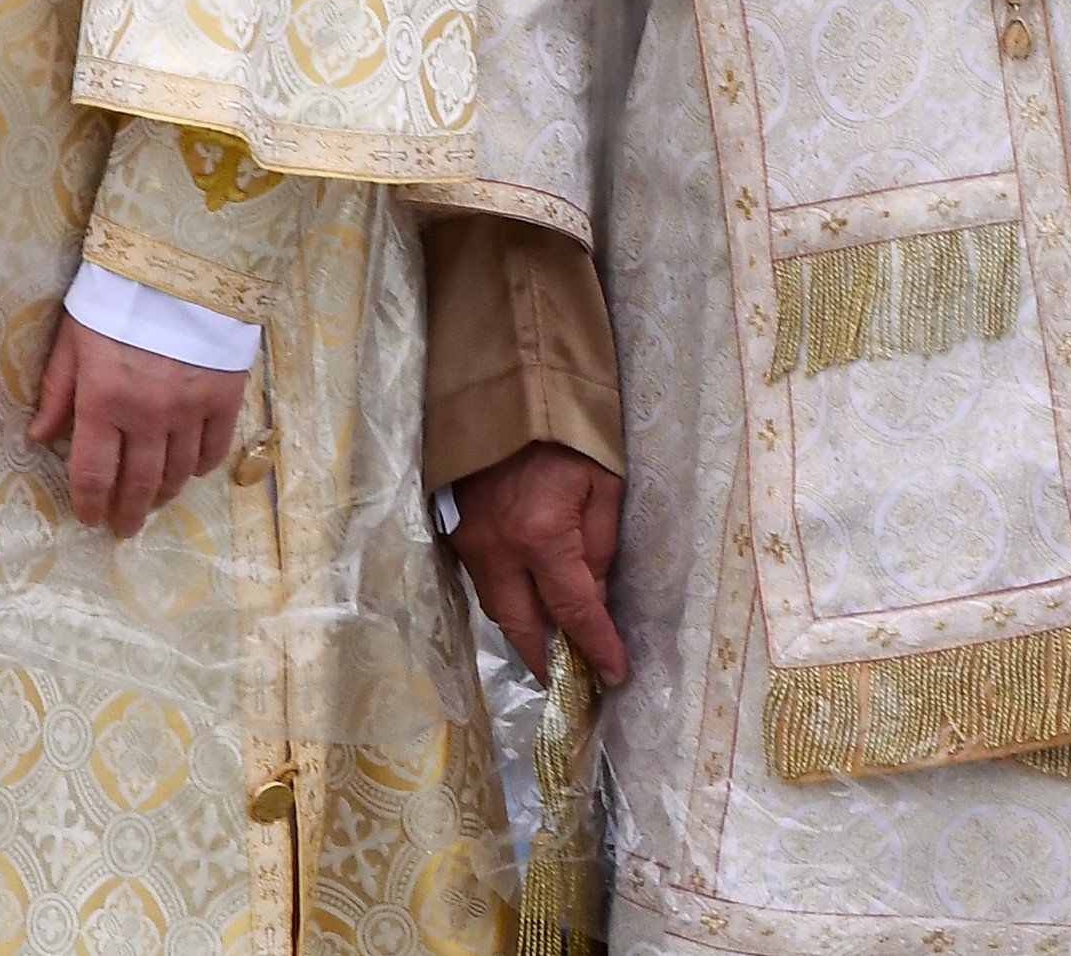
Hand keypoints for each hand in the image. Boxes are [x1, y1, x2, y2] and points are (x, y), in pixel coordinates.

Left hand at [24, 314, 249, 540]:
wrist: (180, 265)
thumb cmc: (117, 300)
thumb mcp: (73, 340)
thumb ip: (57, 392)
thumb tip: (38, 437)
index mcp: (103, 402)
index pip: (94, 474)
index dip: (89, 504)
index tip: (88, 518)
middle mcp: (147, 415)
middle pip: (138, 484)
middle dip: (128, 513)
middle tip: (124, 528)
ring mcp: (189, 409)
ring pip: (177, 472)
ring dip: (163, 494)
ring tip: (155, 502)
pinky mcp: (224, 397)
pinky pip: (214, 448)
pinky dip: (200, 466)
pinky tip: (190, 470)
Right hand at [448, 441, 629, 688]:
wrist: (506, 385)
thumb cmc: (566, 431)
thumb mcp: (603, 483)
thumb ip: (600, 545)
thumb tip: (594, 596)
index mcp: (542, 536)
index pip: (574, 611)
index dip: (596, 647)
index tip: (614, 676)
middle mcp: (499, 550)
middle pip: (522, 626)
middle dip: (548, 660)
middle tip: (573, 685)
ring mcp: (470, 542)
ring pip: (498, 609)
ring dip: (525, 635)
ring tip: (554, 655)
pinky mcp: (457, 531)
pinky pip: (484, 583)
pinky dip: (507, 604)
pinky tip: (526, 611)